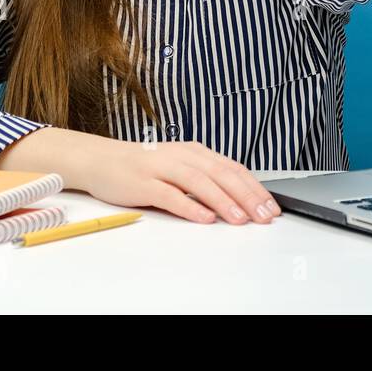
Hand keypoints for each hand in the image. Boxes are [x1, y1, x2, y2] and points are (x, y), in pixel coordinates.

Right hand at [84, 137, 283, 223]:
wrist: (100, 160)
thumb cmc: (142, 168)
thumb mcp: (179, 168)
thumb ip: (205, 181)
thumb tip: (239, 201)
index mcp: (194, 152)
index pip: (232, 168)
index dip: (254, 187)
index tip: (271, 206)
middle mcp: (181, 156)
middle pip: (221, 174)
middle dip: (246, 196)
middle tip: (264, 216)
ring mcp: (161, 167)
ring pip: (199, 182)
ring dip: (223, 200)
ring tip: (240, 219)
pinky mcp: (143, 182)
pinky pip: (169, 194)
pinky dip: (189, 206)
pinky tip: (204, 218)